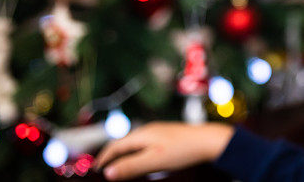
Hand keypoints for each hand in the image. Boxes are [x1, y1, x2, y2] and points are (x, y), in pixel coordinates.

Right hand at [95, 122, 233, 179]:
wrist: (208, 141)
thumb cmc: (183, 150)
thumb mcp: (154, 161)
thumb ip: (131, 167)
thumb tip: (108, 173)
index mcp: (142, 134)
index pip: (115, 146)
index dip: (103, 159)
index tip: (95, 171)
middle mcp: (148, 129)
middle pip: (123, 143)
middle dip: (112, 156)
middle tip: (104, 170)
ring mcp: (158, 131)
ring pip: (134, 143)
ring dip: (124, 155)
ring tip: (119, 167)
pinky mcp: (166, 135)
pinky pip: (144, 144)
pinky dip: (136, 153)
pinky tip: (141, 161)